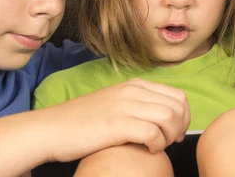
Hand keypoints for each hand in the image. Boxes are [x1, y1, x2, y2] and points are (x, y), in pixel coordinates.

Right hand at [41, 78, 189, 162]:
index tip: (172, 132)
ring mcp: (124, 106)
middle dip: (181, 128)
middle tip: (167, 142)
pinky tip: (147, 150)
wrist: (51, 129)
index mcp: (133, 85)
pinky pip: (153, 132)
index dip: (183, 117)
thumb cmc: (81, 122)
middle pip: (179, 105)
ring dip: (170, 136)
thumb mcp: (113, 103)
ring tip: (158, 146)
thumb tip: (161, 116)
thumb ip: (135, 104)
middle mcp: (132, 91)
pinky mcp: (117, 124)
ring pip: (170, 116)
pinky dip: (157, 145)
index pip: (178, 95)